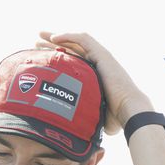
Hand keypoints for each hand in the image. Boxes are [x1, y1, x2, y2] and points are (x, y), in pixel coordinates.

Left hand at [36, 31, 152, 134]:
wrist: (128, 111)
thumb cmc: (114, 117)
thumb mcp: (92, 114)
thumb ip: (82, 115)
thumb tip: (72, 128)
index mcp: (93, 76)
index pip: (72, 62)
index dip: (56, 58)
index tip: (41, 58)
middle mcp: (97, 64)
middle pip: (71, 49)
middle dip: (53, 44)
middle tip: (36, 42)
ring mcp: (100, 58)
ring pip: (75, 42)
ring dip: (58, 37)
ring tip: (41, 35)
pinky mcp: (103, 54)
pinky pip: (83, 39)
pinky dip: (69, 36)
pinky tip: (54, 37)